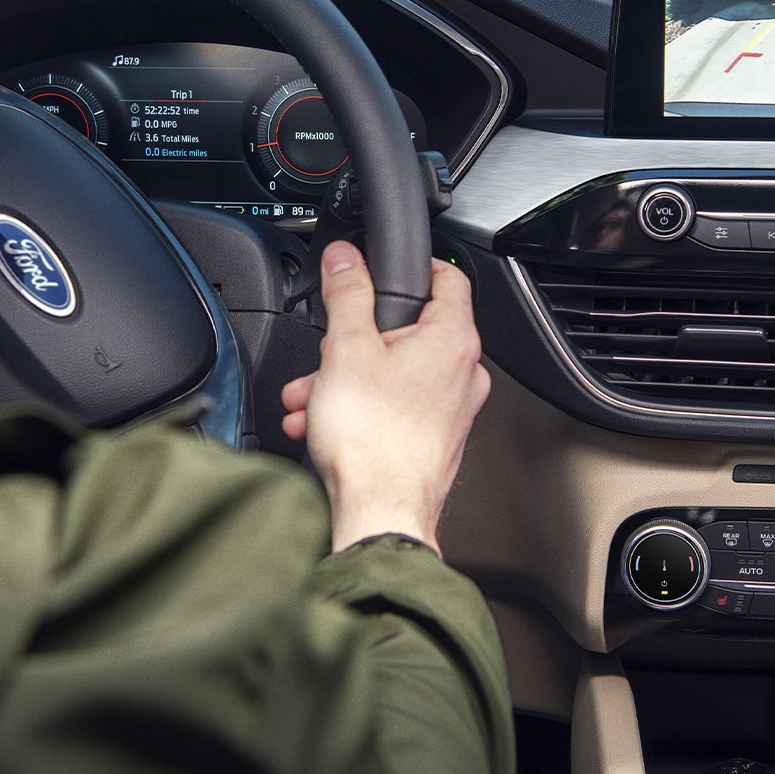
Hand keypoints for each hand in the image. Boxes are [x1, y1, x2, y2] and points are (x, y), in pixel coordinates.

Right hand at [281, 241, 490, 555]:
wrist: (381, 514)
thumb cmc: (374, 442)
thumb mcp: (346, 348)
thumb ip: (347, 294)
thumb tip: (345, 259)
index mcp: (453, 340)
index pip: (446, 277)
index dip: (411, 266)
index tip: (380, 268)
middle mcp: (463, 373)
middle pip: (407, 333)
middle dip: (353, 344)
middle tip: (323, 356)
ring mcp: (453, 411)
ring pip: (394, 375)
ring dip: (346, 381)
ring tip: (311, 399)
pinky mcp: (436, 441)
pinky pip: (394, 409)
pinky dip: (359, 410)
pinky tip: (322, 424)